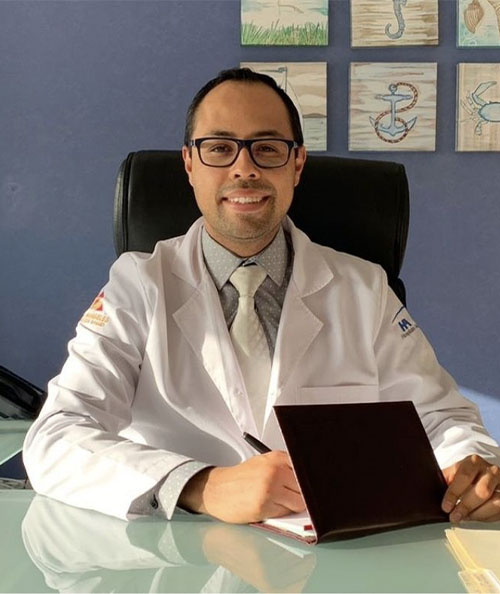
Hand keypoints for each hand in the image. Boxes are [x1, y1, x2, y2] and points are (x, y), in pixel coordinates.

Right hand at [178, 451, 305, 523]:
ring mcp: (270, 488)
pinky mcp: (264, 506)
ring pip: (299, 503)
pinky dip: (281, 513)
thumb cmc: (242, 478)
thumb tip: (312, 483)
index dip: (312, 480)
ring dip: (293, 506)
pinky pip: (285, 513)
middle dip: (303, 495)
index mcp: (277, 457)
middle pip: (306, 488)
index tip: (317, 486)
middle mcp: (275, 470)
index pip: (307, 468)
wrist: (217, 489)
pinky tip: (268, 506)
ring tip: (278, 501)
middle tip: (294, 497)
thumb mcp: (264, 463)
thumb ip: (285, 468)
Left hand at [442, 455, 499, 521]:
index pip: (464, 476)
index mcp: (474, 462)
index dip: (454, 493)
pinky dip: (487, 517)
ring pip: (495, 502)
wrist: (486, 475)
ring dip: (478, 514)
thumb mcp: (455, 473)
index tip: (445, 507)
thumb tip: (427, 489)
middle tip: (454, 517)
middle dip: (466, 506)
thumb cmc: (468, 475)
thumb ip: (445, 479)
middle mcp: (491, 470)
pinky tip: (477, 517)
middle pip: (482, 491)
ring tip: (465, 518)